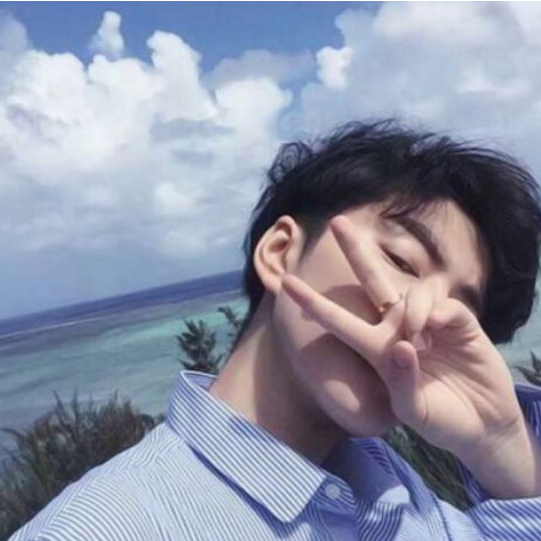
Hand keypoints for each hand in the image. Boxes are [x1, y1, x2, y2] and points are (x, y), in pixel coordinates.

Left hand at [280, 214, 524, 458]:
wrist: (482, 424)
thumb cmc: (439, 419)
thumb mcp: (413, 411)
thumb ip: (402, 381)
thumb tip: (404, 343)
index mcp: (376, 348)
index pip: (338, 320)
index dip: (312, 302)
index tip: (284, 283)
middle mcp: (397, 327)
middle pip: (372, 279)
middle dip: (356, 250)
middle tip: (337, 222)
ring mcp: (428, 321)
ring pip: (410, 292)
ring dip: (411, 311)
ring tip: (420, 342)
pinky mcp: (459, 320)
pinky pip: (442, 304)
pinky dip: (436, 315)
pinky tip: (438, 333)